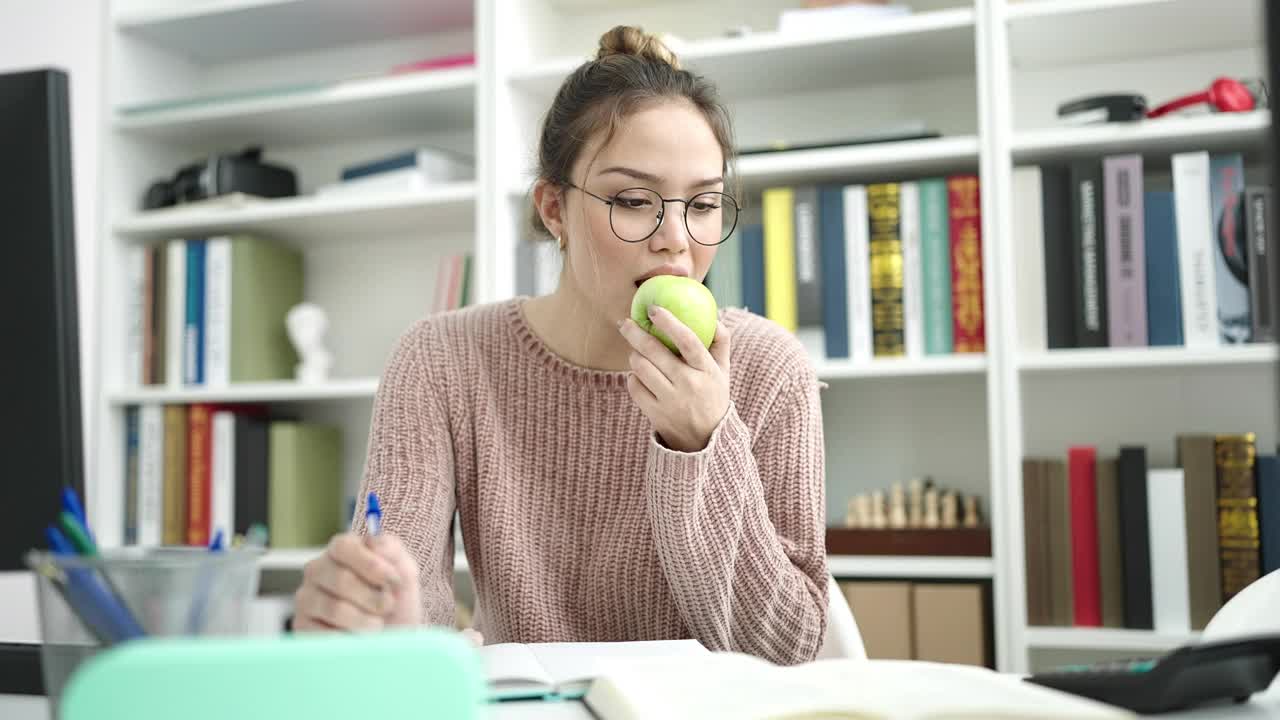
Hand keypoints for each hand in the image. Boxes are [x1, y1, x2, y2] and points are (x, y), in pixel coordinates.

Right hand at [293, 532, 420, 630]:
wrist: (393, 637)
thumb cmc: (396, 601)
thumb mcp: (404, 572)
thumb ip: (392, 550)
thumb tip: (372, 541)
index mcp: (340, 550)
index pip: (342, 546)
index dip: (370, 564)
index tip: (393, 580)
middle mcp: (317, 570)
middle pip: (341, 579)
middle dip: (374, 597)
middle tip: (389, 606)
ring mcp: (306, 598)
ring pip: (335, 609)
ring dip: (366, 621)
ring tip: (377, 625)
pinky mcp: (302, 626)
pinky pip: (326, 634)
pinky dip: (350, 639)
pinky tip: (357, 637)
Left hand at [619, 306, 731, 452]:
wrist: (705, 440)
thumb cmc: (713, 395)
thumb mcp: (723, 371)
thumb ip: (720, 342)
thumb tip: (712, 315)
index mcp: (707, 370)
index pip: (688, 340)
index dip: (669, 322)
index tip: (654, 309)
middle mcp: (688, 385)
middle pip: (654, 352)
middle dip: (635, 332)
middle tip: (625, 322)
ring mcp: (670, 401)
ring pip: (640, 367)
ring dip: (634, 354)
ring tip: (636, 351)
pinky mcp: (655, 413)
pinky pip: (634, 386)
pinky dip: (632, 376)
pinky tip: (639, 374)